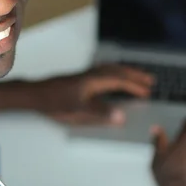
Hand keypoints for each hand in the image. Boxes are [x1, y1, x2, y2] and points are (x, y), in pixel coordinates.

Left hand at [36, 64, 153, 125]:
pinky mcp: (79, 78)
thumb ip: (100, 114)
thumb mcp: (79, 112)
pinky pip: (103, 70)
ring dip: (125, 71)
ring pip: (110, 69)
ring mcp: (85, 75)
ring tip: (136, 75)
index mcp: (94, 82)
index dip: (135, 87)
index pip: (120, 82)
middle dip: (135, 75)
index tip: (147, 92)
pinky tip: (112, 76)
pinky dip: (114, 71)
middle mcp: (91, 75)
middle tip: (151, 80)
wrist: (34, 95)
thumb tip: (121, 116)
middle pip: (118, 71)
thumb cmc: (55, 104)